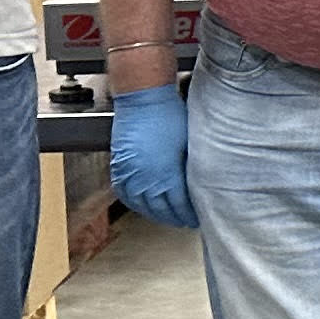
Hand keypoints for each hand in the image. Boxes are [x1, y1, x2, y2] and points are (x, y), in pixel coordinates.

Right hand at [108, 83, 194, 230]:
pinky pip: (125, 195)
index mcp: (166, 176)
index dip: (190, 215)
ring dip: (157, 213)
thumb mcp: (191, 146)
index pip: (180, 207)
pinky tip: (145, 204)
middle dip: (176, 217)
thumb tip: (200, 187)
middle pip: (162, 211)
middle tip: (187, 220)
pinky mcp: (118, 168)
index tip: (198, 217)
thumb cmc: (170, 117)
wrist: (143, 98)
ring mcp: (129, 176)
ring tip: (169, 215)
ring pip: (143, 206)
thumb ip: (192, 171)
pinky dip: (136, 203)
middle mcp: (145, 181)